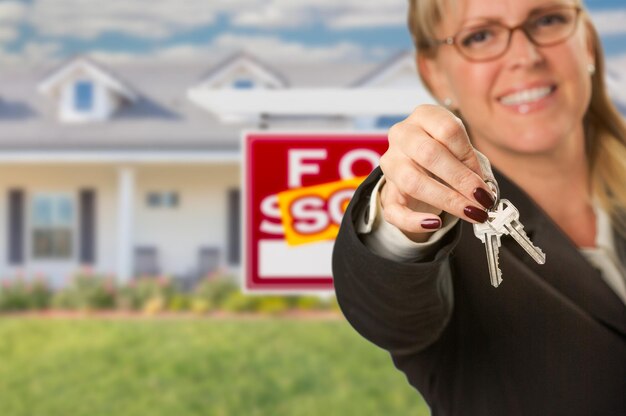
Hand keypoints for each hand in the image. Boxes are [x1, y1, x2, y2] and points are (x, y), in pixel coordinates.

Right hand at [379, 105, 495, 241]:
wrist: (418, 167)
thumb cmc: (445, 155)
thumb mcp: (460, 150)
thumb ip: (472, 165)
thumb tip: (485, 191)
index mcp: (423, 116)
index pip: (447, 130)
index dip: (468, 156)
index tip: (483, 178)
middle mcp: (402, 135)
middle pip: (428, 153)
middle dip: (460, 179)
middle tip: (482, 198)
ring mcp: (391, 164)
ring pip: (412, 181)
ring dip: (446, 199)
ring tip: (470, 212)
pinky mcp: (386, 192)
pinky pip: (395, 210)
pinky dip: (414, 220)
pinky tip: (435, 224)